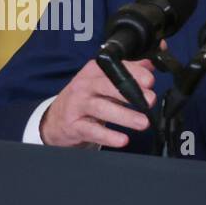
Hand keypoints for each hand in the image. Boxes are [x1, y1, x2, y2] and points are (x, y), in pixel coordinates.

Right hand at [39, 49, 160, 147]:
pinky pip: (92, 131)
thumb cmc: (84, 99)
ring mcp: (77, 106)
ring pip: (101, 108)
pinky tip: (122, 139)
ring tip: (143, 123)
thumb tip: (150, 65)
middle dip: (130, 92)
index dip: (134, 73)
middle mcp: (84, 86)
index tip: (150, 81)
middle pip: (107, 85)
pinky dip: (108, 136)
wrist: (55, 120)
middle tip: (149, 100)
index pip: (115, 68)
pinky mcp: (74, 126)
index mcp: (93, 72)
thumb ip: (127, 73)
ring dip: (124, 116)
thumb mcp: (102, 83)